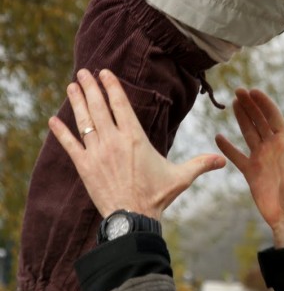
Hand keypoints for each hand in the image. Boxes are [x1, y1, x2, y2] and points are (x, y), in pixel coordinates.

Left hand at [48, 68, 224, 218]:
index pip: (120, 104)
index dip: (111, 86)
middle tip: (82, 72)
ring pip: (84, 121)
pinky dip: (61, 131)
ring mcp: (97, 153)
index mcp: (135, 138)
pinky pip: (70, 145)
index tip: (103, 72)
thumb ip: (200, 164)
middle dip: (90, 87)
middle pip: (99, 107)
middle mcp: (114, 140)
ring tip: (71, 86)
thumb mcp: (180, 177)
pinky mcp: (85, 167)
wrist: (133, 219)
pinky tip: (53, 120)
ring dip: (77, 101)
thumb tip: (223, 161)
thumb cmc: (157, 196)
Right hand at [215, 89, 283, 247]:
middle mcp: (273, 147)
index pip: (273, 117)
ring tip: (233, 102)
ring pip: (249, 133)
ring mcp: (261, 158)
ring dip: (241, 118)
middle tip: (238, 90)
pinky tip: (219, 137)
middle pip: (259, 121)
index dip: (263, 103)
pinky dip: (228, 147)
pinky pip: (237, 156)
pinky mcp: (251, 172)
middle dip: (250, 105)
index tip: (253, 91)